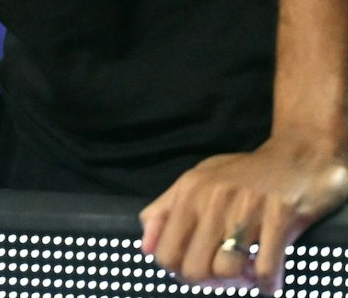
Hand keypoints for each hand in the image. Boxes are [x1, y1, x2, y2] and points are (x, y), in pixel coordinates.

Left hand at [140, 133, 347, 290]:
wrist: (296, 157)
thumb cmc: (243, 174)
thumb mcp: (196, 181)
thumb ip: (164, 211)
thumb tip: (145, 248)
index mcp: (188, 192)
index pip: (165, 252)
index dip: (178, 272)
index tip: (195, 271)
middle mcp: (212, 199)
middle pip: (193, 267)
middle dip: (208, 282)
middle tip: (223, 277)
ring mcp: (246, 207)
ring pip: (225, 270)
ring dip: (237, 283)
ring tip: (245, 273)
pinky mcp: (280, 216)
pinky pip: (265, 268)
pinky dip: (266, 284)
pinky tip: (266, 279)